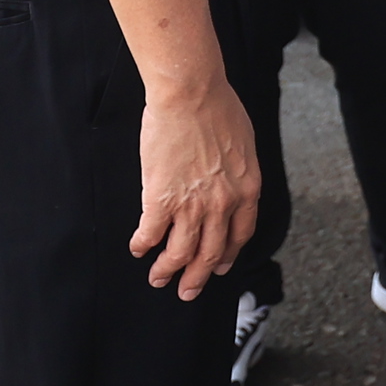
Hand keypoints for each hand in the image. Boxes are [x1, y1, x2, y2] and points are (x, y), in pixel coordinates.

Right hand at [130, 77, 264, 297]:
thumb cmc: (218, 108)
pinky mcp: (160, 199)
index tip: (218, 267)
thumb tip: (231, 187)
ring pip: (180, 253)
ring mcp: (191, 205)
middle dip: (197, 278)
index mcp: (247, 191)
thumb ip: (239, 174)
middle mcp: (222, 205)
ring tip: (158, 278)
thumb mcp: (244, 146)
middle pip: (210, 254)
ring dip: (167, 271)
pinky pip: (150, 234)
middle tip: (187, 291)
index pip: (239, 237)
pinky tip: (138, 248)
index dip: (227, 256)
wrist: (191, 94)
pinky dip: (143, 246)